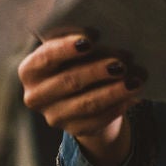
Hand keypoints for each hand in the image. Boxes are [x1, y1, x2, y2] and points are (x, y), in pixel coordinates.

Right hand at [18, 30, 143, 165]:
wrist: (80, 93)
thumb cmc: (75, 60)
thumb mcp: (70, 48)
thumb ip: (78, 41)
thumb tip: (103, 35)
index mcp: (30, 70)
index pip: (46, 58)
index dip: (67, 48)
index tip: (91, 39)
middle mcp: (36, 96)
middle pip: (69, 81)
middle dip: (97, 71)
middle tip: (121, 62)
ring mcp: (54, 116)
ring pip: (87, 103)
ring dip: (114, 92)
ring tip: (135, 81)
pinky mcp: (74, 130)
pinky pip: (98, 119)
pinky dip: (117, 106)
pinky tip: (132, 96)